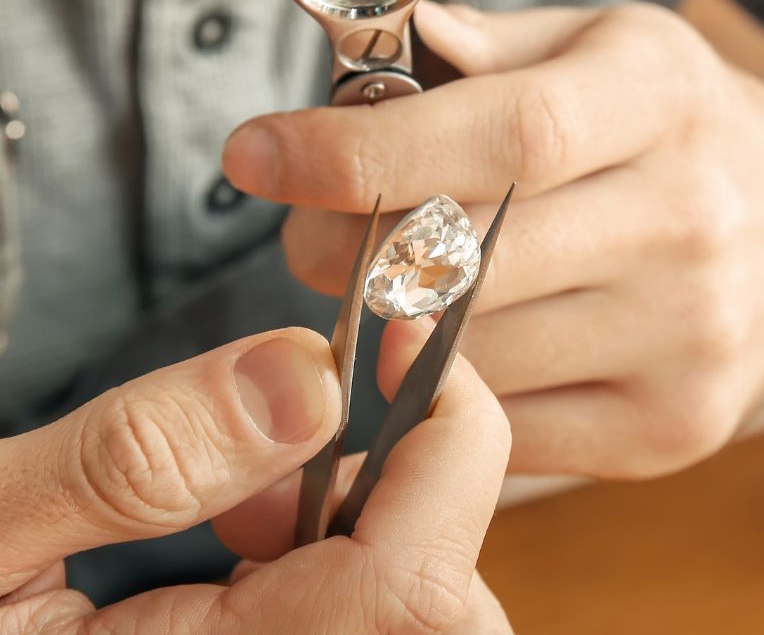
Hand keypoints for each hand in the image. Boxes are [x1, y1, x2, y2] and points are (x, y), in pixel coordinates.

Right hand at [0, 323, 511, 632]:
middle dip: (395, 488)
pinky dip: (330, 566)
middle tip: (276, 447)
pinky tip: (234, 549)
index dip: (453, 436)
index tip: (405, 330)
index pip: (426, 587)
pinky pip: (360, 625)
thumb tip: (302, 373)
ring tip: (232, 507)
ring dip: (356, 526)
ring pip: (415, 614)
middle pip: (445, 605)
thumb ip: (137, 458)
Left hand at [223, 1, 763, 479]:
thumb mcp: (614, 44)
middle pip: (473, 258)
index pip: (508, 134)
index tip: (262, 154)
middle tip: (309, 233)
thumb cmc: (688, 126)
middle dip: (346, 252)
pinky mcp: (672, 428)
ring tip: (388, 285)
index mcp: (663, 101)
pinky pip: (509, 429)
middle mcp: (687, 222)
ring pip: (474, 357)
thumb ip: (498, 45)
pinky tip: (446, 344)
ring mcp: (686, 339)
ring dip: (387, 328)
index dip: (367, 150)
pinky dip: (445, 391)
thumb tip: (391, 42)